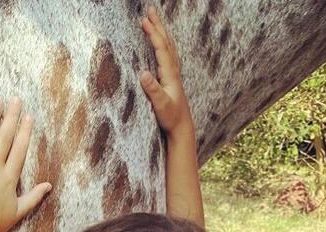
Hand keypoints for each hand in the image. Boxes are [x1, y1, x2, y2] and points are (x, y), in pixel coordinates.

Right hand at [140, 6, 192, 136]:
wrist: (181, 126)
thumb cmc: (170, 117)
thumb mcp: (160, 105)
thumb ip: (153, 90)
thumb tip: (143, 74)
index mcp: (170, 74)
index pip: (161, 48)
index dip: (153, 34)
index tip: (144, 21)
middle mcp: (173, 70)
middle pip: (166, 42)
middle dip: (158, 25)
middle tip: (149, 10)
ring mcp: (174, 73)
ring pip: (168, 46)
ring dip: (161, 31)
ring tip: (154, 20)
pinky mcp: (171, 78)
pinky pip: (168, 53)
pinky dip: (164, 42)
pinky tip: (162, 41)